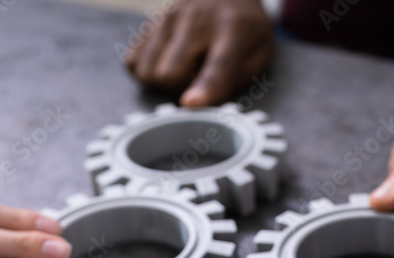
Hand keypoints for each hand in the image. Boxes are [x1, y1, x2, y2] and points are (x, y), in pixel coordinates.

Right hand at [124, 0, 273, 106]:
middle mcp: (196, 18)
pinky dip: (148, 71)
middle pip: (170, 75)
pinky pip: (133, 63)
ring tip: (185, 68)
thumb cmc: (245, 30)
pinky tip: (167, 61)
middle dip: (181, 89)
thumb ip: (235, 81)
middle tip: (198, 78)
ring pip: (147, 72)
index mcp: (234, 29)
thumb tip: (201, 104)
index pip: (217, 64)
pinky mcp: (149, 23)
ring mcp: (168, 17)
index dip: (204, 88)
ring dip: (164, 82)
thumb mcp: (260, 54)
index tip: (190, 103)